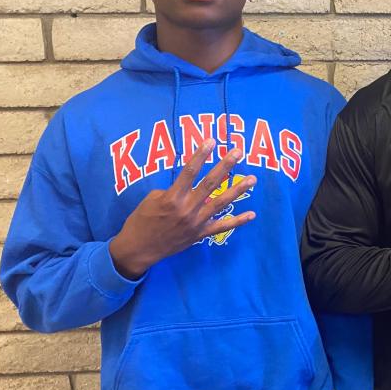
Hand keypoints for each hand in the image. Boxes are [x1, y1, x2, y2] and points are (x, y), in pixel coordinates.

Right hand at [108, 140, 256, 278]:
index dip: (201, 155)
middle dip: (225, 166)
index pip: (189, 171)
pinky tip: (252, 214)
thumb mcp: (151, 199)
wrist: (138, 249)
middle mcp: (187, 209)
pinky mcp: (200, 234)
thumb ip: (173, 190)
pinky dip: (237, 221)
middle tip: (238, 152)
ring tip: (252, 179)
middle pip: (210, 184)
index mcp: (172, 198)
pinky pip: (222, 227)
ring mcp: (196, 223)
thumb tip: (190, 186)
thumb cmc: (142, 220)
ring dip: (238, 190)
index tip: (212, 140)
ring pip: (221, 203)